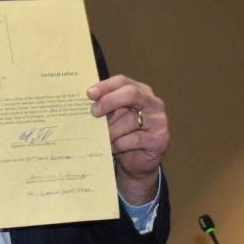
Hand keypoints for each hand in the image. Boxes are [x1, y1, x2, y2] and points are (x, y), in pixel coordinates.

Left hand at [88, 75, 169, 204]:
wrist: (137, 161)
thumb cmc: (122, 134)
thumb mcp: (113, 117)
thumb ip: (104, 107)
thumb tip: (84, 103)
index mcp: (140, 92)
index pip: (123, 81)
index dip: (105, 86)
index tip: (89, 94)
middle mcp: (153, 103)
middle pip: (131, 94)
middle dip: (109, 101)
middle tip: (94, 113)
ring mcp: (159, 121)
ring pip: (129, 120)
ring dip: (111, 130)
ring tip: (102, 137)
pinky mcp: (160, 139)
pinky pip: (134, 139)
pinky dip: (118, 144)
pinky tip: (112, 148)